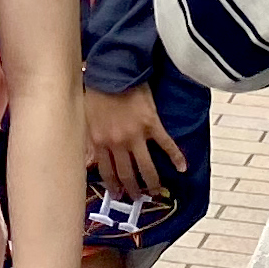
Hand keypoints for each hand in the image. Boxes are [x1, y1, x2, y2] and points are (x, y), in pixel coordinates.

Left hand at [84, 81, 181, 203]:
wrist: (113, 70)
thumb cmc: (97, 90)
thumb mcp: (86, 117)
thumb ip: (89, 141)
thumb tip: (89, 160)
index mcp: (100, 141)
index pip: (106, 171)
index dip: (113, 185)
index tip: (117, 194)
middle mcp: (118, 143)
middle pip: (127, 173)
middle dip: (133, 189)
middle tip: (138, 198)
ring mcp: (136, 135)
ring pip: (146, 166)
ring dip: (152, 181)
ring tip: (156, 191)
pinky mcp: (152, 124)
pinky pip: (166, 145)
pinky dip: (176, 157)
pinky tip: (182, 167)